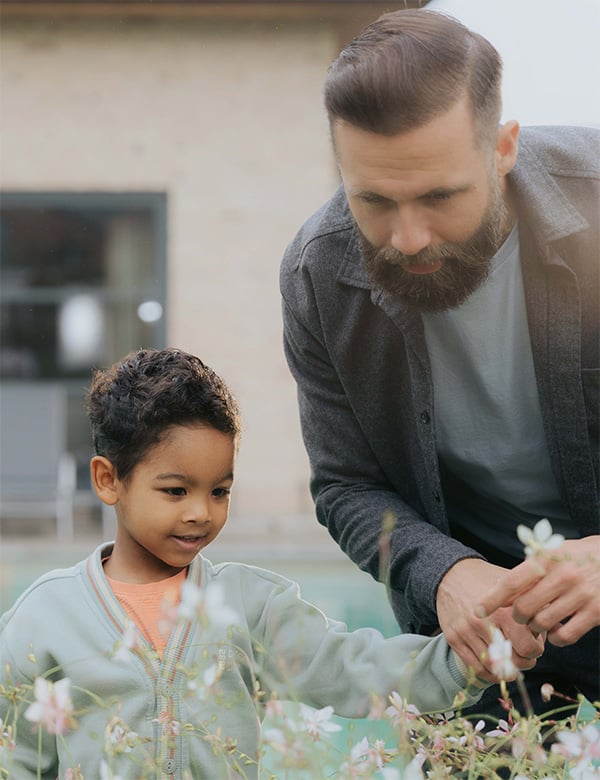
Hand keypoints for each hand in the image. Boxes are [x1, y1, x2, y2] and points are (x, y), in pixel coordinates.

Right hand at [436, 558, 544, 681]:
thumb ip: (537, 604)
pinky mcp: (453, 638)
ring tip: (510, 658)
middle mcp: (482, 624)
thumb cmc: (488, 580)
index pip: (528, 648)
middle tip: (524, 652)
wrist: (451, 574)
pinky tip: (496, 665)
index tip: (534, 642)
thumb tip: (558, 627)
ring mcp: (466, 632)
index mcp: (502, 611)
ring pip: (494, 669)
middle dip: (524, 661)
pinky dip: (489, 673)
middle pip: (513, 662)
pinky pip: (475, 668)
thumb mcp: (515, 586)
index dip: (536, 649)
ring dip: (507, 669)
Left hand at [477, 536, 599, 646]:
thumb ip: (530, 568)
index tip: (477, 610)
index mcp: (547, 559)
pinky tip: (556, 631)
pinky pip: (566, 635)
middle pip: (523, 608)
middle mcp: (563, 576)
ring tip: (538, 622)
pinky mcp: (596, 613)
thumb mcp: (553, 552)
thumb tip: (503, 590)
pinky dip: (556, 638)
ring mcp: (581, 595)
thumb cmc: (578, 556)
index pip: (511, 582)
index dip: (492, 599)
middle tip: (519, 616)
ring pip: (542, 623)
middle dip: (516, 616)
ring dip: (535, 627)